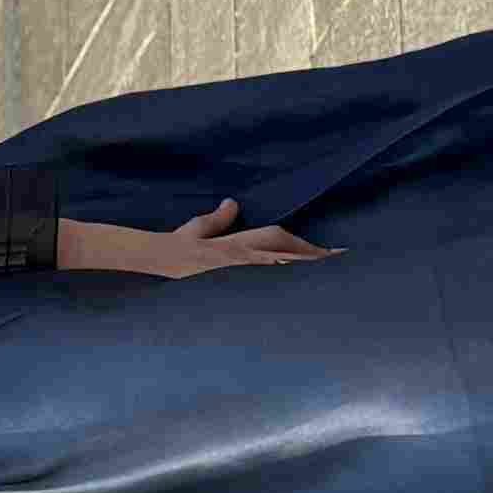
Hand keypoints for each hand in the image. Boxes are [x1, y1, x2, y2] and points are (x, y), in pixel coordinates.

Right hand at [59, 198, 336, 279]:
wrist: (147, 262)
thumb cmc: (170, 251)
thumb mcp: (193, 232)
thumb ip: (215, 220)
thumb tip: (232, 204)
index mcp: (237, 246)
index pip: (280, 240)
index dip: (307, 246)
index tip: (333, 253)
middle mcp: (240, 258)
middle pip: (287, 254)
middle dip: (315, 259)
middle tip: (346, 262)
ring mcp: (234, 271)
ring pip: (278, 267)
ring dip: (304, 269)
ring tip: (332, 273)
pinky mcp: (225, 281)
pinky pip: (259, 281)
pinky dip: (279, 281)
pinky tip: (295, 288)